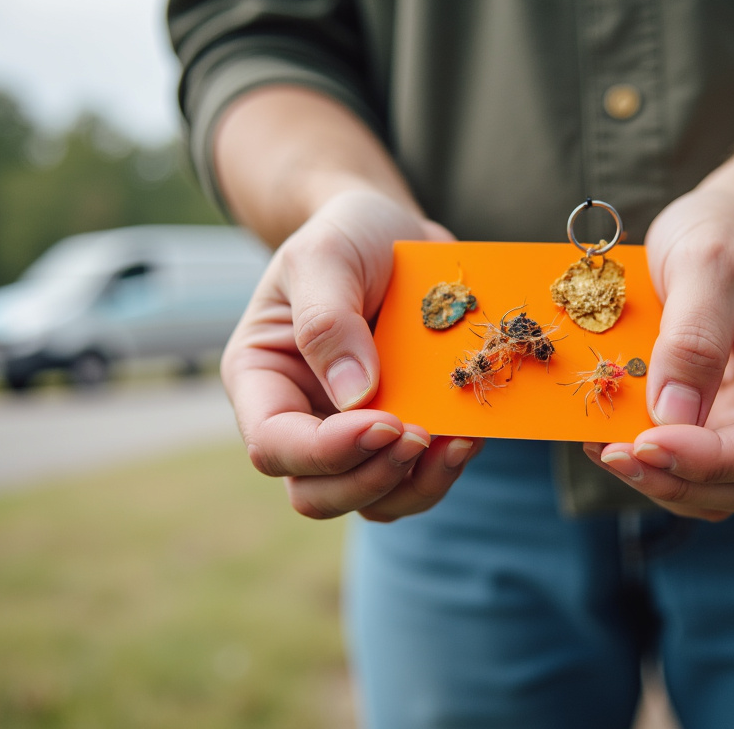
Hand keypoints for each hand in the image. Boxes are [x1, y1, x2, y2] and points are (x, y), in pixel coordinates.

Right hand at [222, 189, 483, 521]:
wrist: (393, 232)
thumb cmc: (346, 236)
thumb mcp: (325, 256)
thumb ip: (328, 319)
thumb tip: (353, 394)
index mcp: (263, 380)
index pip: (274, 445)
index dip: (326, 451)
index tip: (383, 421)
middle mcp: (302, 419)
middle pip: (317, 494)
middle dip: (371, 479)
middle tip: (418, 437)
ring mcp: (354, 434)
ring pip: (373, 501)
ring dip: (416, 485)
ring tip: (455, 444)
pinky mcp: (403, 433)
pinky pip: (418, 479)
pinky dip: (445, 470)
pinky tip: (471, 435)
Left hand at [586, 188, 733, 519]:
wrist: (731, 218)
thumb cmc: (732, 227)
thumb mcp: (709, 260)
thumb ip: (692, 339)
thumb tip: (669, 419)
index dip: (715, 461)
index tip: (646, 444)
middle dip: (683, 480)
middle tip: (614, 455)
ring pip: (723, 490)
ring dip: (663, 483)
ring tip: (605, 449)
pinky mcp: (724, 421)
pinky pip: (693, 466)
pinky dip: (653, 465)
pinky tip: (610, 438)